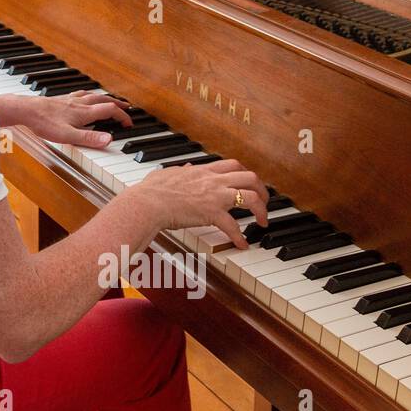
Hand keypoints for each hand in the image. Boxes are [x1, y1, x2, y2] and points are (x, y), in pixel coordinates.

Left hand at [17, 91, 131, 146]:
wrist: (25, 109)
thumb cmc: (44, 122)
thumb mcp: (68, 135)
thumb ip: (89, 138)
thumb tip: (109, 140)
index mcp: (84, 112)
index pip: (109, 110)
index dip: (122, 116)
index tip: (129, 123)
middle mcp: (79, 103)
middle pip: (103, 99)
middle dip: (117, 104)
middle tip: (126, 106)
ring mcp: (69, 100)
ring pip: (92, 95)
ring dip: (104, 98)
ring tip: (108, 100)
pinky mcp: (60, 99)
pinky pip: (79, 94)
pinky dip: (87, 95)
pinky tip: (81, 98)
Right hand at [125, 159, 268, 248]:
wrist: (147, 202)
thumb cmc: (151, 190)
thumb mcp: (167, 173)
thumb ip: (180, 170)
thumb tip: (185, 167)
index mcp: (203, 171)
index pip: (233, 165)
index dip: (245, 173)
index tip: (248, 184)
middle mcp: (213, 181)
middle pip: (250, 177)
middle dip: (262, 190)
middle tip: (264, 202)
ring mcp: (215, 196)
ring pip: (251, 197)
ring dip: (262, 209)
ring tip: (262, 221)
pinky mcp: (211, 213)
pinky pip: (234, 226)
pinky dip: (240, 237)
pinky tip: (242, 245)